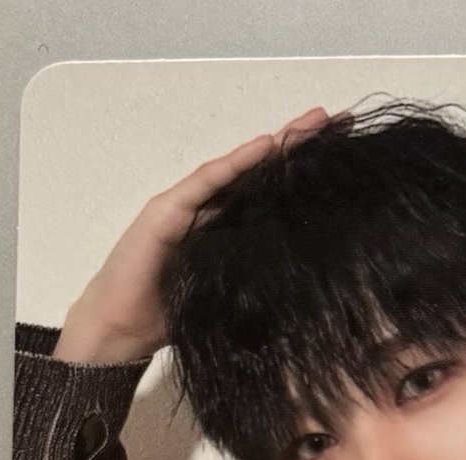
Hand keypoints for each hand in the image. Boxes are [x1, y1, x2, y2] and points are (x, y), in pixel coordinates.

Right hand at [53, 107, 331, 364]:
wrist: (119, 331)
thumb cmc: (170, 318)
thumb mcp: (231, 300)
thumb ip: (260, 283)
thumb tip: (311, 287)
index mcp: (228, 231)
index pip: (273, 195)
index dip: (306, 176)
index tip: (347, 158)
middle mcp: (210, 212)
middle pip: (261, 173)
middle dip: (299, 146)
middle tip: (341, 123)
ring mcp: (187, 206)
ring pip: (238, 169)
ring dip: (275, 145)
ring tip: (311, 125)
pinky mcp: (166, 212)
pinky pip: (206, 183)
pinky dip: (235, 164)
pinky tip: (264, 147)